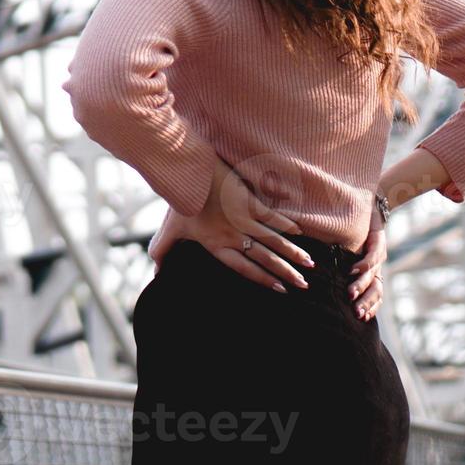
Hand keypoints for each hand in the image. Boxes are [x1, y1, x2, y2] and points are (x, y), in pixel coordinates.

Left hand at [147, 160, 315, 292]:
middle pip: (264, 259)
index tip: (280, 290)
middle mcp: (233, 236)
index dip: (264, 280)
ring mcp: (243, 218)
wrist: (187, 174)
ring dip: (293, 253)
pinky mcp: (249, 201)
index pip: (245, 269)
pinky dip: (286, 225)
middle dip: (285, 273)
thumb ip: (162, 253)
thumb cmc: (178, 202)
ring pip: (273, 241)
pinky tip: (299, 233)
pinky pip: (272, 216)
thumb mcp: (168, 232)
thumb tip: (155, 273)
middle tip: (303, 285)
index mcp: (216, 246)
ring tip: (309, 265)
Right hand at [346, 206, 387, 319]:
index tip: (360, 320)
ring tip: (350, 294)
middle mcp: (378, 266)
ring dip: (361, 285)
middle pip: (377, 290)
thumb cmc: (352, 230)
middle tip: (355, 313)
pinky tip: (352, 271)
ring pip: (374, 276)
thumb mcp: (344, 252)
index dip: (370, 307)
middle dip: (365, 302)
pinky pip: (372, 256)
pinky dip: (363, 264)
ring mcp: (379, 254)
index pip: (375, 295)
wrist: (369, 204)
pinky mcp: (379, 241)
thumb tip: (312, 280)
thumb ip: (335, 267)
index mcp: (372, 272)